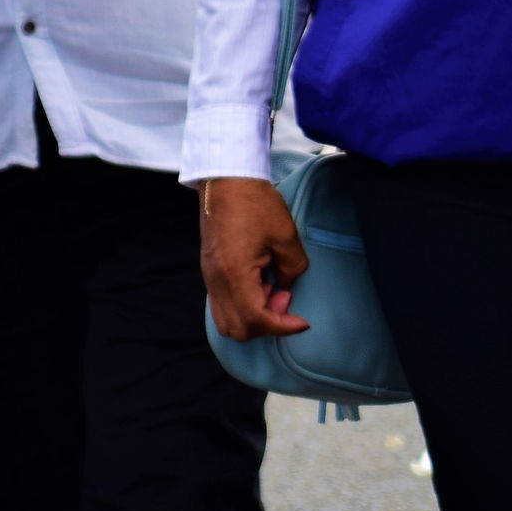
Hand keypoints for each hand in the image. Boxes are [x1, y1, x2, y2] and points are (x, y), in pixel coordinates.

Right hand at [199, 175, 309, 338]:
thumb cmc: (255, 203)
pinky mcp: (209, 272)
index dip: (282, 327)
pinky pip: (222, 305)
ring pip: (226, 321)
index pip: (256, 320)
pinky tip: (260, 283)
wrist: (227, 180)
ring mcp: (209, 278)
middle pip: (238, 329)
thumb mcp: (285, 235)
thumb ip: (293, 268)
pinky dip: (242, 306)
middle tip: (285, 296)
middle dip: (266, 324)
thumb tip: (287, 286)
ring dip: (253, 317)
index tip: (302, 321)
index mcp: (235, 274)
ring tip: (272, 289)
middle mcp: (216, 282)